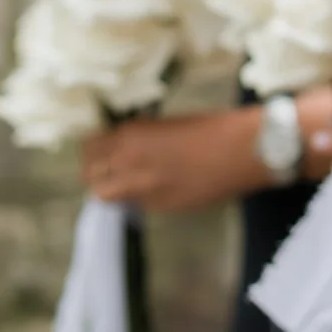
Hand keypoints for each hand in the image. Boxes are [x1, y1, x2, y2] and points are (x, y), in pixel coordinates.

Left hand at [81, 110, 269, 211]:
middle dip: (96, 171)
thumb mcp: (167, 123)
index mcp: (130, 136)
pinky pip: (136, 204)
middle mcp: (129, 164)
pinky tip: (159, 187)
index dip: (94, 148)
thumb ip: (140, 136)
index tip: (102, 148)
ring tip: (127, 181)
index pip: (88, 148)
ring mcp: (143, 190)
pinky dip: (139, 198)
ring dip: (112, 188)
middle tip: (109, 167)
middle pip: (90, 176)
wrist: (242, 151)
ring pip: (107, 196)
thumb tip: (124, 144)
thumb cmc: (211, 127)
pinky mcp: (160, 207)